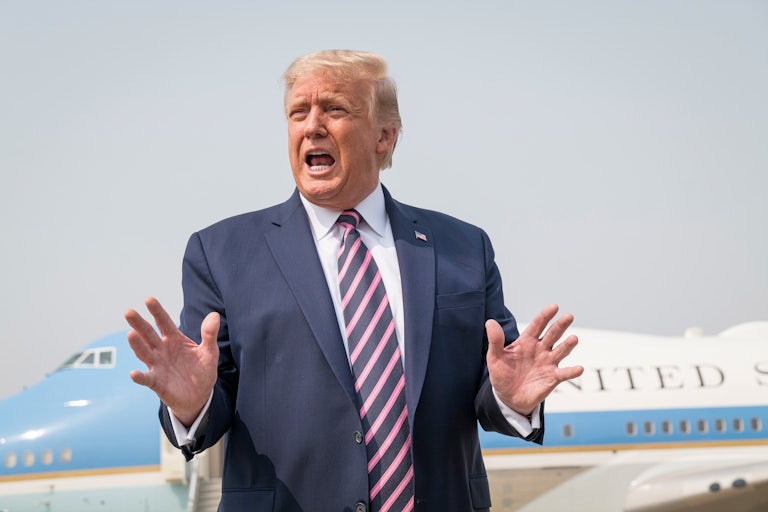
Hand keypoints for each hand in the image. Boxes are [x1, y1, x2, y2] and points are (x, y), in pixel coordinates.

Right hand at [124, 297, 219, 425]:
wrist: (200, 396)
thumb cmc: (202, 371)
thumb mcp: (209, 352)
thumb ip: (209, 334)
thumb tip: (214, 315)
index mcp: (174, 339)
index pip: (164, 322)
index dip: (157, 311)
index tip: (148, 299)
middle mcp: (162, 350)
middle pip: (148, 334)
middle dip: (139, 323)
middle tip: (129, 312)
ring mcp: (157, 365)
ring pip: (144, 353)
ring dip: (137, 344)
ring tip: (130, 334)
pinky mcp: (157, 382)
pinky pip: (146, 379)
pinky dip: (139, 377)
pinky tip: (134, 373)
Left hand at [486, 304, 582, 415]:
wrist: (508, 397)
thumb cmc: (502, 374)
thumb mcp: (494, 357)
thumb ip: (495, 340)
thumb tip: (490, 322)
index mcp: (527, 341)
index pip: (537, 325)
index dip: (545, 316)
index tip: (554, 306)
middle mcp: (540, 349)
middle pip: (552, 334)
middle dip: (560, 325)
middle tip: (569, 316)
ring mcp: (548, 363)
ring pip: (561, 351)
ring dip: (567, 345)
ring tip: (574, 338)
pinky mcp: (552, 378)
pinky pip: (564, 374)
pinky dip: (572, 371)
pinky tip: (579, 368)